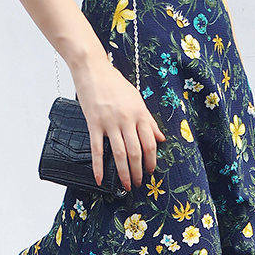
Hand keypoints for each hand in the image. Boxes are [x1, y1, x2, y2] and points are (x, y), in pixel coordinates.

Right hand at [72, 55, 165, 190]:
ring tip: (126, 185)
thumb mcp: (137, 100)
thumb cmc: (116, 84)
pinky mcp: (94, 124)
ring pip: (120, 154)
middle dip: (138, 172)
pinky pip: (97, 150)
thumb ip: (149, 121)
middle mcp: (127, 120)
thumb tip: (161, 139)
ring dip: (123, 173)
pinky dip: (99, 166)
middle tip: (139, 183)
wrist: (93, 69)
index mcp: (140, 114)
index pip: (150, 143)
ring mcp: (110, 123)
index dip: (151, 160)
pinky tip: (100, 179)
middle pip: (136, 152)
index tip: (150, 170)